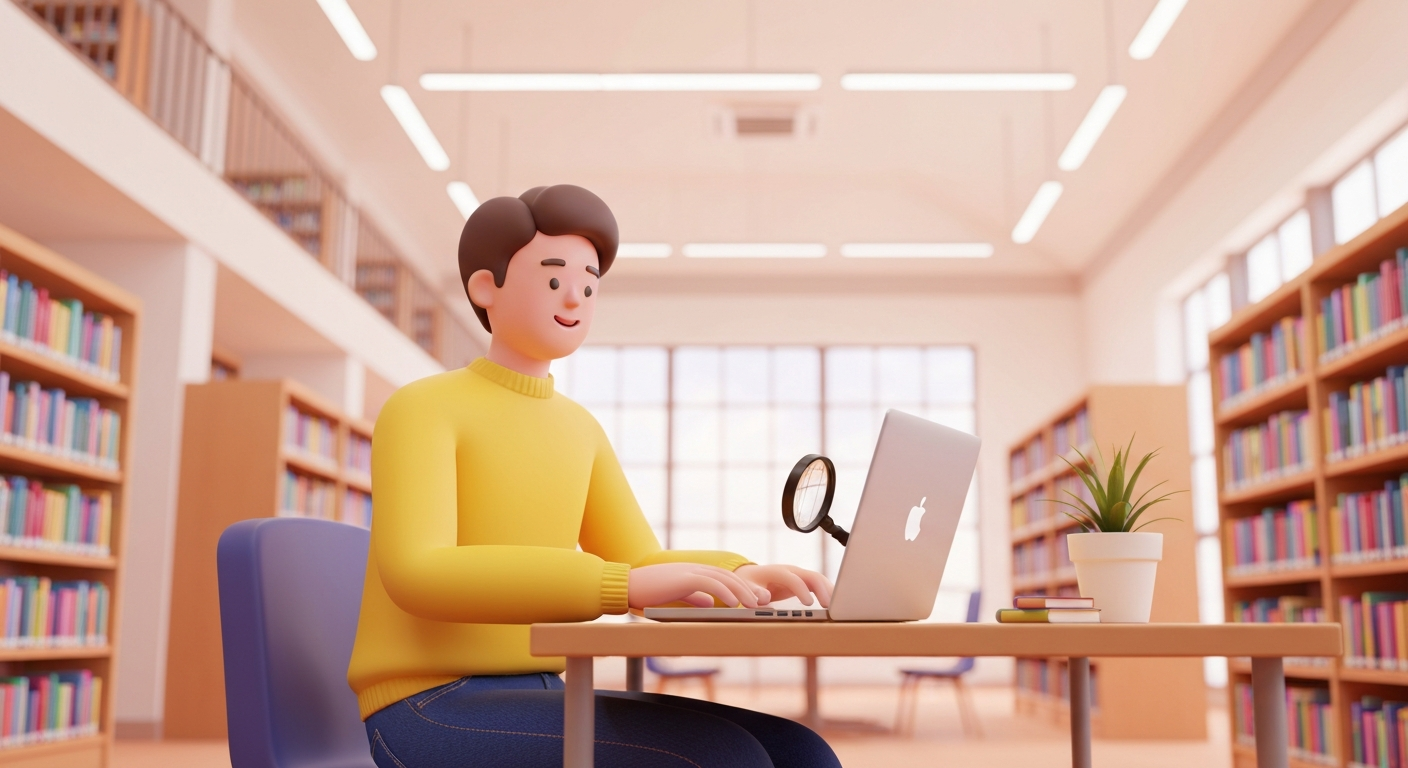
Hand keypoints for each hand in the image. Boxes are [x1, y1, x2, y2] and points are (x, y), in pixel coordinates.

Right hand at [628, 563, 770, 609]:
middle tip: (763, 601)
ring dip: (741, 591)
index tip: (755, 598)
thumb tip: (709, 604)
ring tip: (754, 604)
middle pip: (728, 576)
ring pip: (723, 579)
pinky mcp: (683, 579)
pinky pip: (709, 584)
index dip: (741, 587)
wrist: (626, 586)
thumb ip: (693, 597)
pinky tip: (734, 603)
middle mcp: (694, 569)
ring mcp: (689, 572)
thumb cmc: (647, 593)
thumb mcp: (676, 596)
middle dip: (748, 588)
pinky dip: (724, 593)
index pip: (723, 578)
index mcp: (693, 573)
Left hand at [736, 564, 833, 607]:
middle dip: (823, 589)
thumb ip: (754, 591)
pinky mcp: (802, 582)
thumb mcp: (746, 587)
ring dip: (829, 591)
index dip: (801, 590)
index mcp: (777, 572)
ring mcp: (798, 575)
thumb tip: (764, 597)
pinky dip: (828, 593)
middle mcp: (791, 571)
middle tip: (830, 606)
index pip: (793, 579)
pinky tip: (835, 604)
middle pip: (812, 576)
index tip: (808, 604)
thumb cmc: (747, 582)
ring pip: (819, 580)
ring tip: (839, 606)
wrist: (750, 576)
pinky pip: (818, 585)